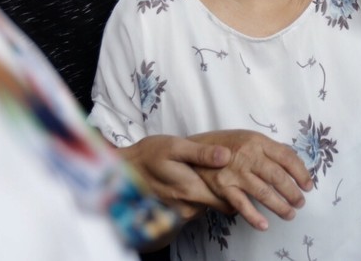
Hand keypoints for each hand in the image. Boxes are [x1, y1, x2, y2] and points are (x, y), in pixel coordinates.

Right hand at [118, 134, 232, 220]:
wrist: (124, 170)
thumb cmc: (149, 154)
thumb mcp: (175, 146)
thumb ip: (202, 153)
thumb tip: (226, 155)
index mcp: (191, 190)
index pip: (228, 200)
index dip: (235, 187)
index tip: (234, 172)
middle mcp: (188, 208)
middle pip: (219, 204)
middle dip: (222, 189)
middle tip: (217, 168)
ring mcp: (181, 214)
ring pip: (207, 206)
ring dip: (207, 192)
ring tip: (200, 172)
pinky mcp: (175, 215)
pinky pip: (196, 207)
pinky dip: (197, 196)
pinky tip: (189, 180)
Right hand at [188, 130, 313, 230]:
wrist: (193, 150)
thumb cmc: (224, 144)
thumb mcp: (247, 138)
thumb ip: (267, 149)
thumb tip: (292, 162)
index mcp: (257, 141)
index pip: (287, 156)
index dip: (301, 172)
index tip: (308, 185)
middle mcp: (248, 155)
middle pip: (278, 176)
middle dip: (293, 192)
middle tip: (301, 202)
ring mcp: (235, 172)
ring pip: (264, 192)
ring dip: (280, 206)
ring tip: (290, 214)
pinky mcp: (223, 186)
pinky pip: (242, 205)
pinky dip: (254, 217)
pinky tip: (264, 225)